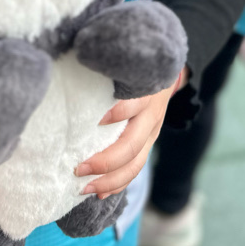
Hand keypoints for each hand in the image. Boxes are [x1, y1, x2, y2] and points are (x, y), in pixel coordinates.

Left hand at [74, 69, 187, 198]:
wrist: (168, 69)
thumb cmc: (136, 63)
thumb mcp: (127, 61)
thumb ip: (105, 64)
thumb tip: (76, 52)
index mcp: (145, 92)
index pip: (133, 104)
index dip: (118, 113)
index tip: (96, 120)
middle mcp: (151, 115)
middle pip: (131, 145)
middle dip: (104, 161)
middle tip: (77, 168)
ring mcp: (152, 132)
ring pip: (135, 164)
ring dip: (109, 180)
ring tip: (85, 188)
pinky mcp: (150, 142)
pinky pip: (135, 169)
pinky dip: (118, 184)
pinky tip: (100, 193)